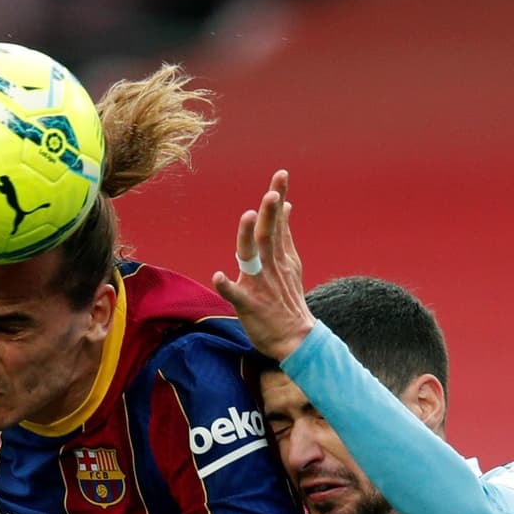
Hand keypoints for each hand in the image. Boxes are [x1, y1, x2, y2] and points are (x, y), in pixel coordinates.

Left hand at [211, 169, 314, 360]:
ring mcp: (259, 286)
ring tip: (248, 217)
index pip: (277, 223)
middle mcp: (270, 267)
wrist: (295, 338)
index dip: (278, 199)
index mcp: (279, 257)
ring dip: (249, 238)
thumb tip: (286, 207)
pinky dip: (227, 286)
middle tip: (272, 193)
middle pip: (268, 236)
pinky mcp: (249, 306)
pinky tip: (218, 276)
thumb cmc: (288, 299)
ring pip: (252, 258)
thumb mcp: (291, 264)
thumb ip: (285, 235)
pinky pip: (235, 295)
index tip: (280, 175)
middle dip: (269, 213)